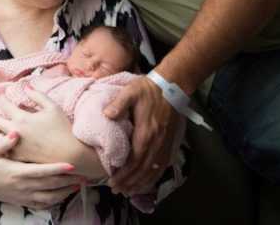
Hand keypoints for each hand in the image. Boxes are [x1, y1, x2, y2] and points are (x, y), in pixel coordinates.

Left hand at [0, 88, 73, 164]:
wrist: (70, 155)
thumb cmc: (63, 129)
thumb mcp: (53, 108)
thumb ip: (38, 95)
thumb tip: (27, 86)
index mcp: (22, 118)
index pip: (4, 105)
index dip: (0, 99)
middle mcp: (15, 132)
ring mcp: (15, 146)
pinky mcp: (18, 158)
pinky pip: (2, 150)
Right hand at [0, 132, 79, 209]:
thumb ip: (4, 142)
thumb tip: (16, 132)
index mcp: (16, 172)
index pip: (41, 171)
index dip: (57, 168)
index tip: (71, 164)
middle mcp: (22, 186)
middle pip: (50, 185)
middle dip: (68, 181)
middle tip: (84, 175)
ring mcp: (23, 196)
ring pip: (49, 197)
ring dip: (65, 192)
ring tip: (78, 185)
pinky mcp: (22, 201)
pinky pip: (42, 204)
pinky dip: (55, 201)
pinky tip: (63, 195)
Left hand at [104, 76, 180, 194]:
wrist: (172, 86)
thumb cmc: (148, 90)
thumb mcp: (131, 92)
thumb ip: (119, 104)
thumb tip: (107, 115)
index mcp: (146, 132)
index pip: (134, 160)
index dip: (124, 174)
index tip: (113, 181)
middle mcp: (157, 143)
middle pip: (143, 169)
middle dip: (130, 182)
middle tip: (117, 190)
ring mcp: (165, 144)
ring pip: (154, 170)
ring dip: (141, 183)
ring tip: (129, 191)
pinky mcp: (170, 143)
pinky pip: (163, 166)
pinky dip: (154, 176)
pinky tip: (147, 182)